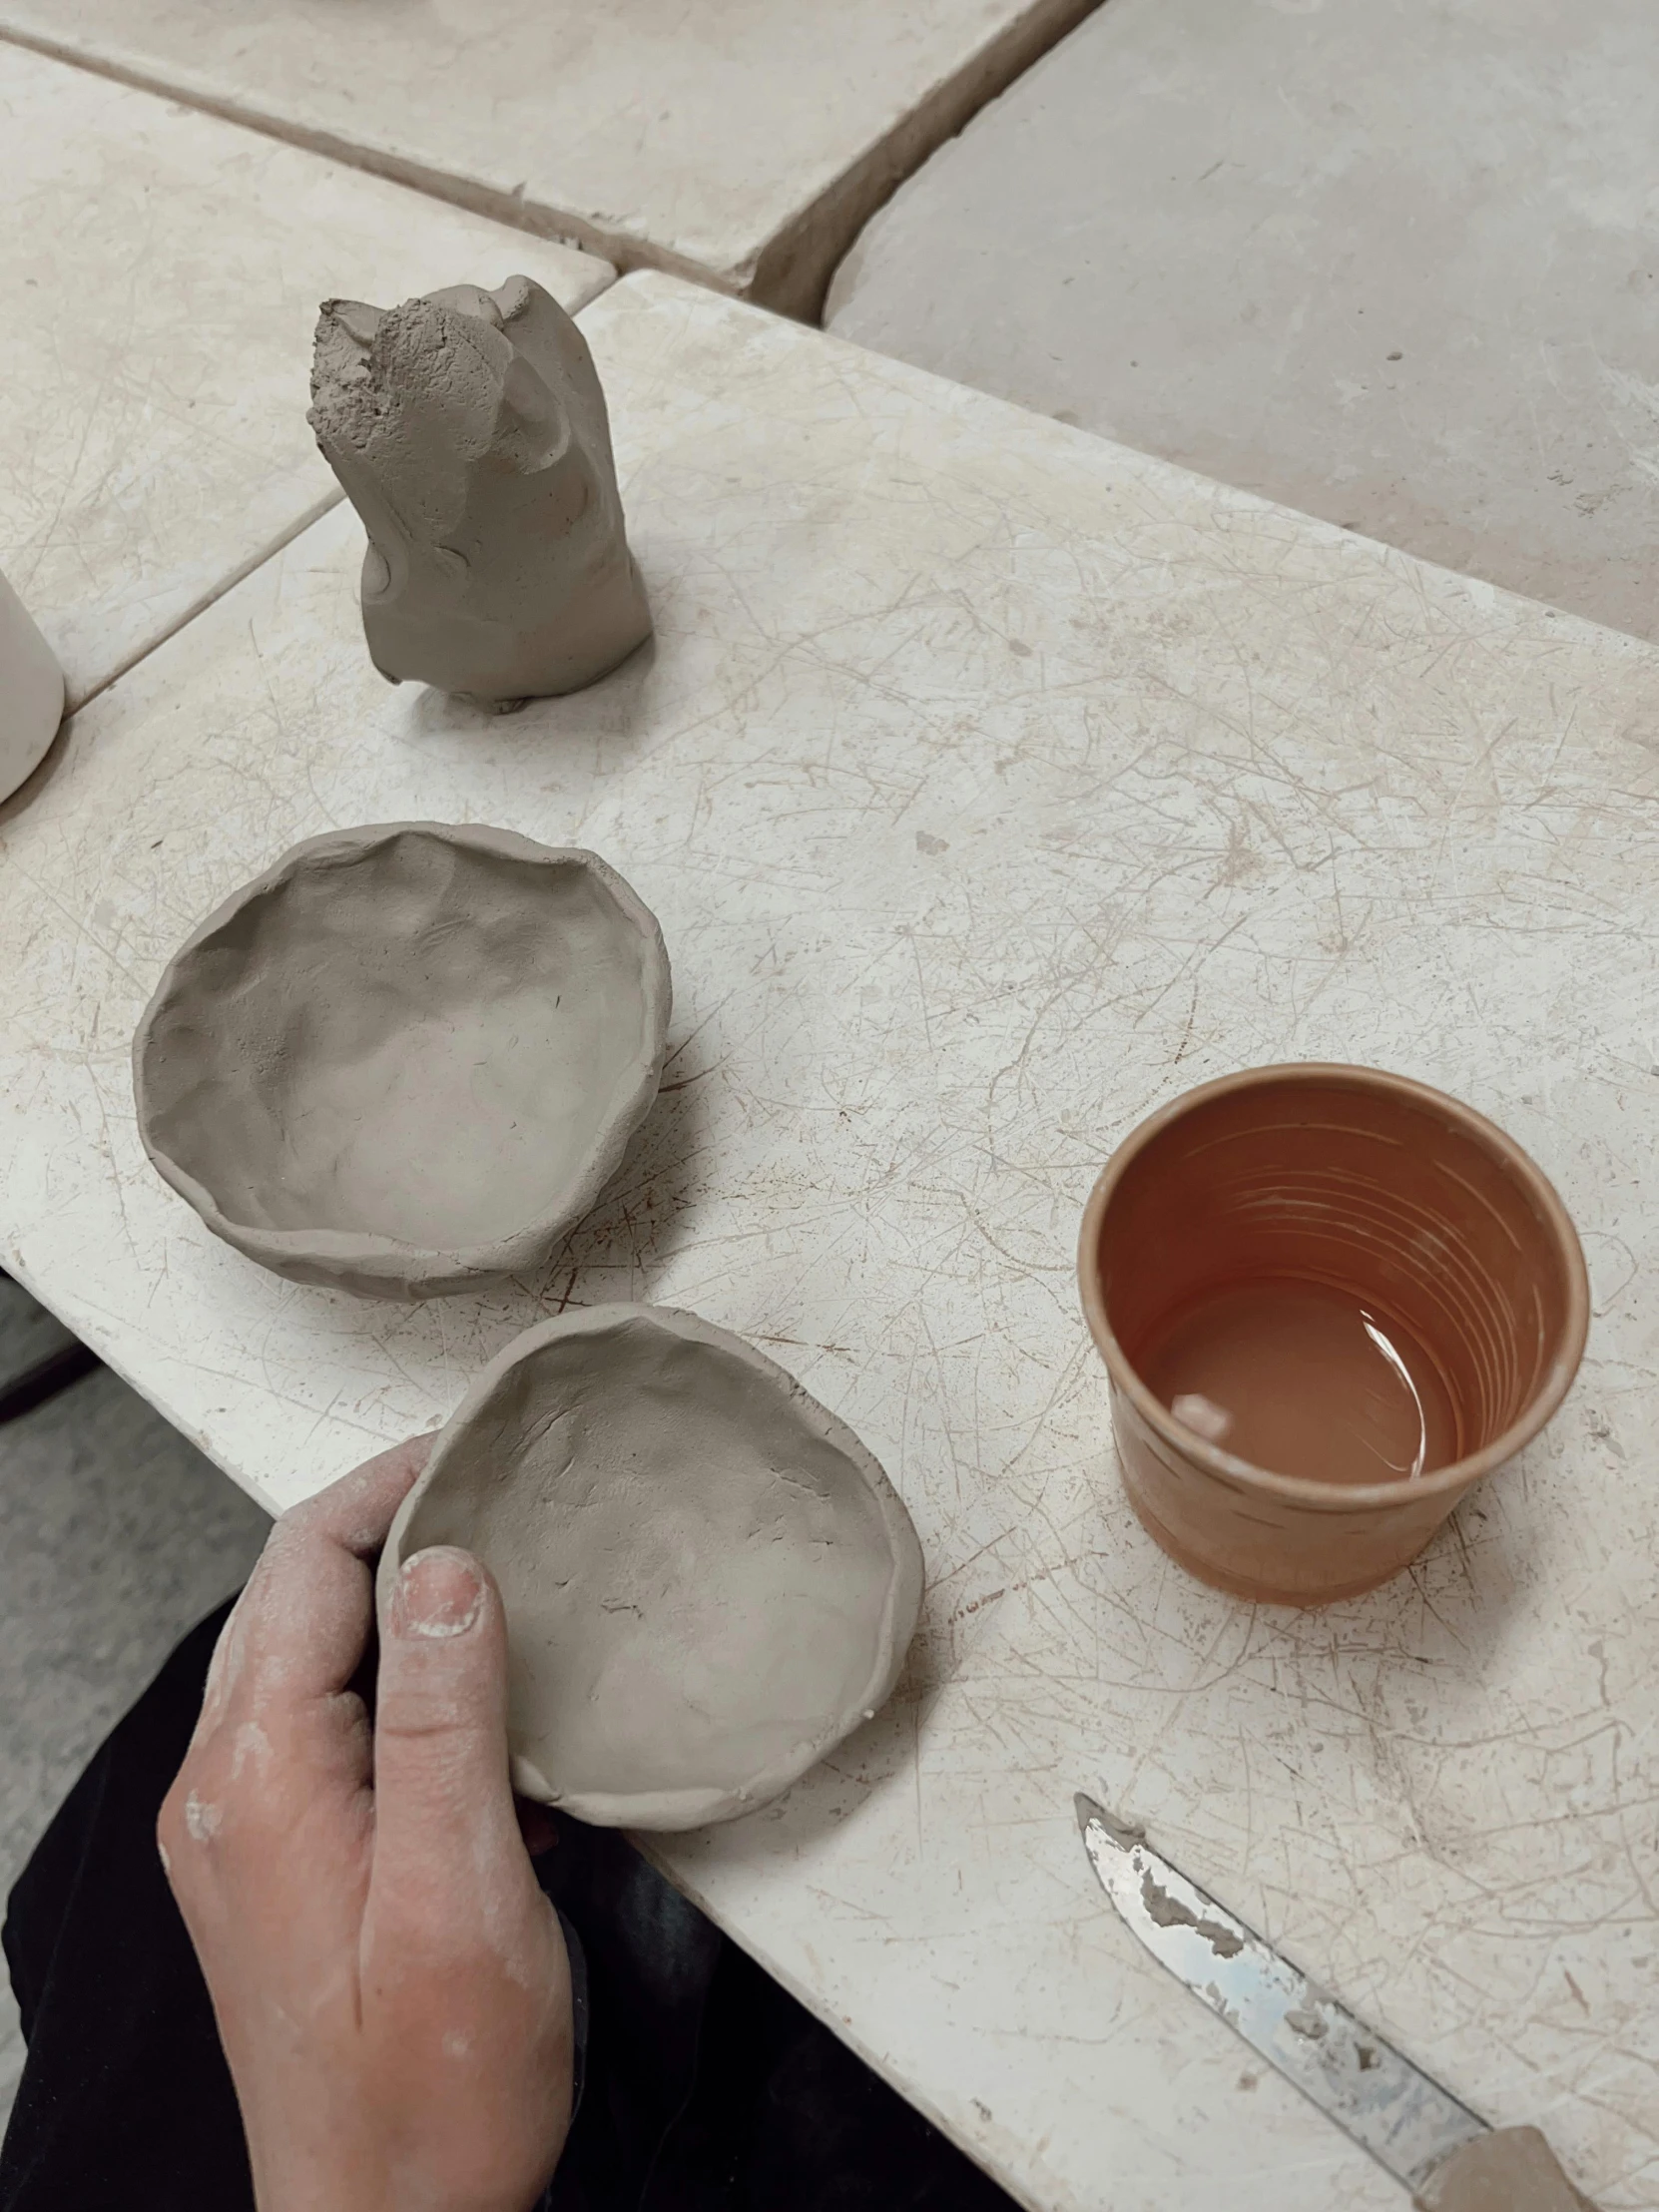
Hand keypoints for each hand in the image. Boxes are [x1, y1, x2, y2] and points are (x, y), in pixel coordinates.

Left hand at [159, 1439, 572, 2211]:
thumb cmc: (431, 2091)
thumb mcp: (458, 1892)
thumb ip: (443, 1717)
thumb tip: (444, 1567)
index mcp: (259, 1773)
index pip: (307, 1564)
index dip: (394, 1485)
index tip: (481, 1444)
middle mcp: (228, 1785)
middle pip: (296, 1595)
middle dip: (395, 1520)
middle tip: (502, 1485)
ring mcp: (246, 1826)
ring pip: (311, 1650)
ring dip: (399, 1594)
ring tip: (504, 1563)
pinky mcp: (280, 1861)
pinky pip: (328, 1718)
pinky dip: (398, 1672)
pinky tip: (479, 1686)